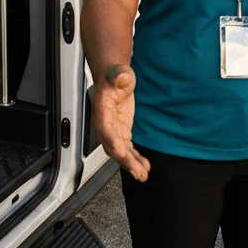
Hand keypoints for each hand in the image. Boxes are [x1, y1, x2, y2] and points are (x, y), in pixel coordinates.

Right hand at [93, 63, 150, 181]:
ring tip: (143, 175)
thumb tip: (121, 77)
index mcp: (102, 109)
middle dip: (124, 160)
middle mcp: (105, 123)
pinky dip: (135, 159)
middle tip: (137, 172)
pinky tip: (145, 167)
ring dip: (130, 165)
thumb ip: (119, 74)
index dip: (111, 141)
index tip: (121, 152)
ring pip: (120, 152)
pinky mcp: (122, 133)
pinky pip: (127, 149)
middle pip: (112, 146)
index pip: (104, 128)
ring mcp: (113, 130)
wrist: (116, 79)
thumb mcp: (118, 72)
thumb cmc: (115, 75)